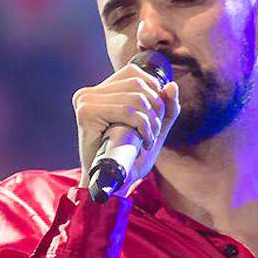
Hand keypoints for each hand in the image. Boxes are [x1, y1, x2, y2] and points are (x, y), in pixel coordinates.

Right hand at [73, 62, 180, 196]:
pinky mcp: (86, 112)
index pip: (134, 73)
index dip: (153, 91)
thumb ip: (166, 107)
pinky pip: (127, 110)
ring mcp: (85, 101)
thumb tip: (172, 85)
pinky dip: (143, 126)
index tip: (155, 118)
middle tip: (154, 133)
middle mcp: (88, 93)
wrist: (109, 184)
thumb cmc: (129, 157)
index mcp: (99, 92)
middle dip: (156, 108)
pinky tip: (144, 141)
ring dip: (151, 121)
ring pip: (135, 97)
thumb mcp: (153, 128)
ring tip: (149, 139)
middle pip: (137, 84)